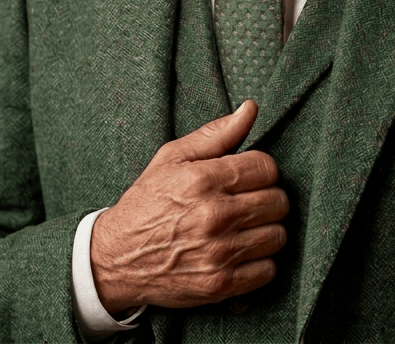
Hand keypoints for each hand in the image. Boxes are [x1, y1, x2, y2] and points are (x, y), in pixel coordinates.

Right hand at [89, 99, 288, 312]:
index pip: (266, 168)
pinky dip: (260, 262)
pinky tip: (242, 251)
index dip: (262, 170)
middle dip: (268, 197)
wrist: (117, 258)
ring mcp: (219, 253)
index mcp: (203, 179)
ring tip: (247, 226)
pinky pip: (268, 270)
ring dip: (267, 230)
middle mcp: (214, 215)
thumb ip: (215, 134)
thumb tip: (249, 109)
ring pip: (277, 236)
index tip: (250, 176)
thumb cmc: (146, 202)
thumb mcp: (172, 157)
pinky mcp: (220, 285)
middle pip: (277, 201)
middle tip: (249, 201)